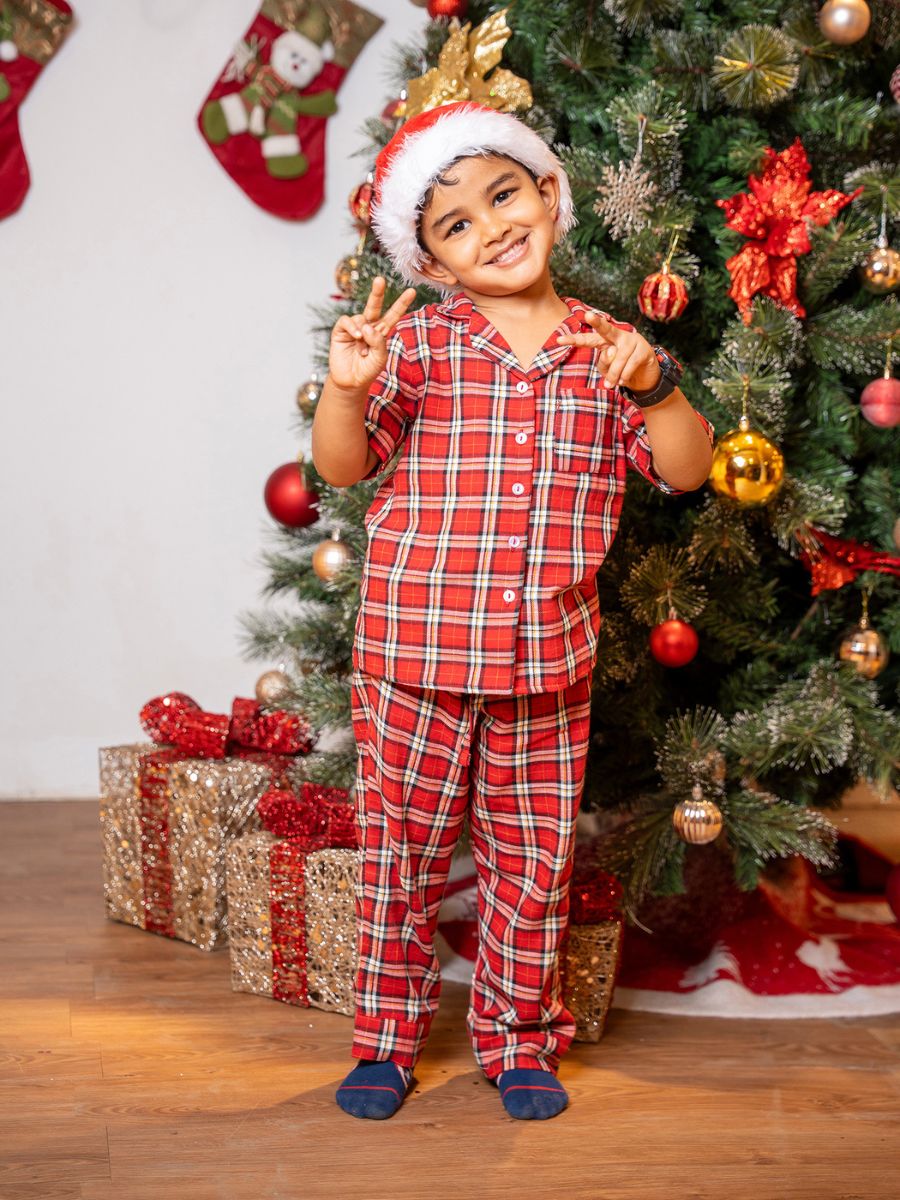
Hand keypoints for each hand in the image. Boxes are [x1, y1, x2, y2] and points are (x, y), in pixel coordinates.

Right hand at [327, 276, 417, 391]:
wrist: (351, 381)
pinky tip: (356, 336)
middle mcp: (368, 326)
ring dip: (363, 333)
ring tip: (362, 349)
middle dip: (377, 292)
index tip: (412, 291)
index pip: (393, 315)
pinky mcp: (341, 331)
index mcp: (381, 332)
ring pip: (361, 318)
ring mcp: (355, 327)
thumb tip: (368, 326)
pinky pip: (346, 321)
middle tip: (380, 280)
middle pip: (374, 305)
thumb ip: (378, 342)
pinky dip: (352, 327)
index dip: (401, 303)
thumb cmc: (368, 370)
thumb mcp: (380, 358)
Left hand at [556, 310, 660, 391]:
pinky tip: (625, 381)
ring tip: (613, 384)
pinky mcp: (644, 350)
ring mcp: (632, 341)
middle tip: (588, 315)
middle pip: (605, 328)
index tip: (558, 340)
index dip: (573, 340)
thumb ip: (605, 362)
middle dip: (596, 322)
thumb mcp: (608, 369)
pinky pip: (628, 366)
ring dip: (614, 376)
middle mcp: (618, 335)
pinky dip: (624, 377)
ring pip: (617, 360)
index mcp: (605, 340)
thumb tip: (612, 352)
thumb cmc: (621, 370)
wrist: (645, 376)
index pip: (588, 339)